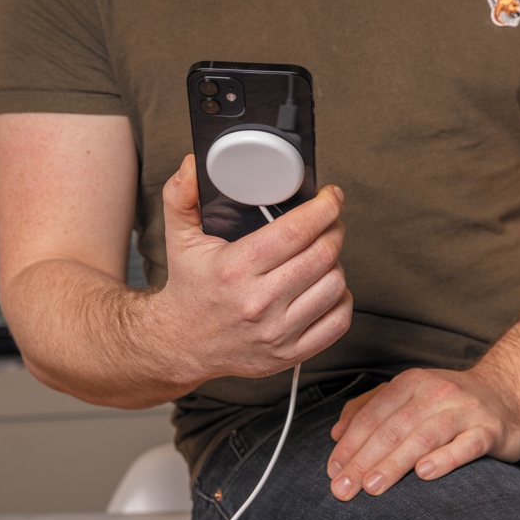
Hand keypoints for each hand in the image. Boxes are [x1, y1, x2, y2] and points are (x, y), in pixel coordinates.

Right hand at [154, 155, 351, 383]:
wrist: (180, 344)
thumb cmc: (189, 289)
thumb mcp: (179, 239)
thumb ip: (181, 197)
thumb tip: (191, 165)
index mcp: (234, 269)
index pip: (296, 231)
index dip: (324, 208)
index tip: (331, 197)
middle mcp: (258, 303)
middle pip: (322, 255)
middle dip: (333, 230)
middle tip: (329, 223)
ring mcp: (276, 332)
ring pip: (335, 286)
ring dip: (336, 264)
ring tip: (321, 256)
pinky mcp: (289, 354)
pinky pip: (338, 322)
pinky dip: (340, 300)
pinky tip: (325, 288)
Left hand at [326, 364, 519, 500]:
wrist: (507, 395)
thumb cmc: (448, 403)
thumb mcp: (407, 396)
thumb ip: (369, 409)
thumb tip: (335, 434)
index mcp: (410, 384)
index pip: (373, 415)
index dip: (350, 443)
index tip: (333, 471)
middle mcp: (436, 392)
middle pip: (393, 428)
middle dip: (363, 460)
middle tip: (344, 488)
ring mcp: (465, 410)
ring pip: (424, 437)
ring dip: (395, 463)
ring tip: (372, 486)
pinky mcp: (491, 430)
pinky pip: (466, 445)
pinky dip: (445, 458)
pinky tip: (424, 474)